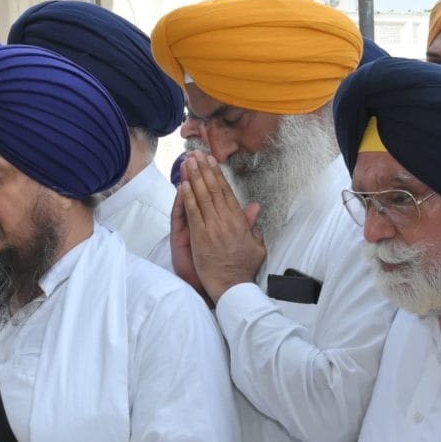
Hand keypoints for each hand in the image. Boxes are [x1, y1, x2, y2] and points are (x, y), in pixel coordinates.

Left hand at [175, 161, 265, 303]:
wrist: (233, 286)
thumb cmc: (244, 269)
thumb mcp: (256, 245)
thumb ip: (252, 224)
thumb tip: (254, 207)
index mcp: (239, 221)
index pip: (226, 192)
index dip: (218, 175)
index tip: (211, 162)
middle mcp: (226, 221)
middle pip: (213, 189)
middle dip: (204, 170)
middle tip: (197, 154)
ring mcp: (213, 228)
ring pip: (203, 197)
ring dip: (195, 178)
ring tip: (188, 163)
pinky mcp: (200, 237)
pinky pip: (193, 212)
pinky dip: (188, 197)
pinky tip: (184, 184)